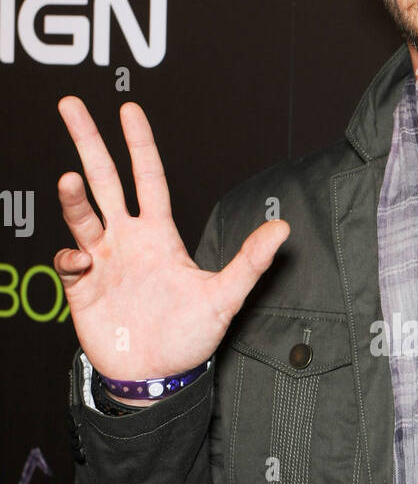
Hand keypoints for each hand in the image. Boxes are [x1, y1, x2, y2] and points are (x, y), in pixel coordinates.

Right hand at [54, 98, 289, 380]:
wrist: (157, 377)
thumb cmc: (190, 338)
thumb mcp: (224, 297)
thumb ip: (250, 262)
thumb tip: (282, 229)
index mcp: (160, 235)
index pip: (148, 177)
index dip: (140, 144)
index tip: (128, 111)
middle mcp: (128, 240)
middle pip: (104, 180)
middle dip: (87, 142)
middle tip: (70, 106)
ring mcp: (103, 261)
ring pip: (82, 215)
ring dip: (73, 198)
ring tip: (69, 181)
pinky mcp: (82, 287)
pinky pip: (70, 261)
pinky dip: (70, 255)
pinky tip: (80, 261)